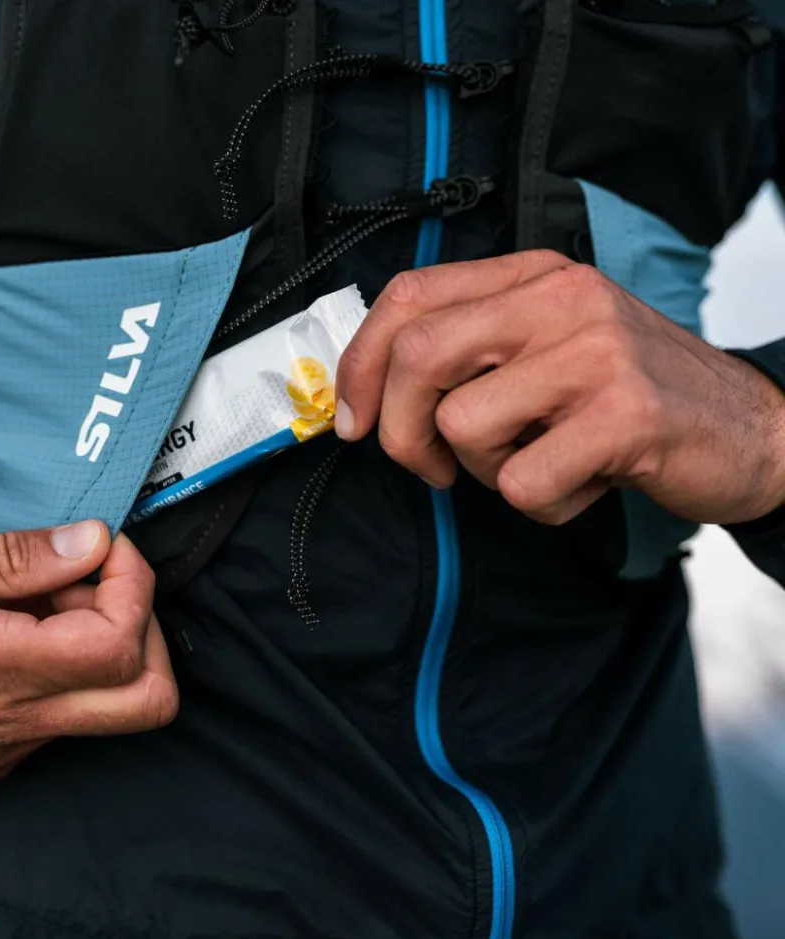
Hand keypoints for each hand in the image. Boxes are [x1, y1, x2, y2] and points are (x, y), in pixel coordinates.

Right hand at [0, 520, 175, 783]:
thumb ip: (9, 557)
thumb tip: (92, 542)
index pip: (119, 646)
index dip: (133, 585)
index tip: (104, 547)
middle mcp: (9, 723)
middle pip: (147, 698)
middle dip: (146, 626)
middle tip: (96, 579)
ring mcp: (3, 748)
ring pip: (113, 707)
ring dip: (105, 642)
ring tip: (43, 597)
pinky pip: (64, 715)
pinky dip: (67, 665)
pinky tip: (17, 628)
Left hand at [335, 251, 784, 525]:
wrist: (752, 427)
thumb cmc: (627, 395)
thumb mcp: (549, 347)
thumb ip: (472, 349)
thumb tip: (371, 387)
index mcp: (534, 275)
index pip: (408, 296)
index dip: (359, 362)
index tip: (352, 419)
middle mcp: (563, 299)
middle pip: (418, 355)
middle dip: (400, 430)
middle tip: (431, 467)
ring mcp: (596, 353)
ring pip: (464, 425)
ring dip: (488, 471)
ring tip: (545, 460)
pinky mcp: (625, 415)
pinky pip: (523, 484)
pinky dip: (543, 505)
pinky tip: (585, 483)